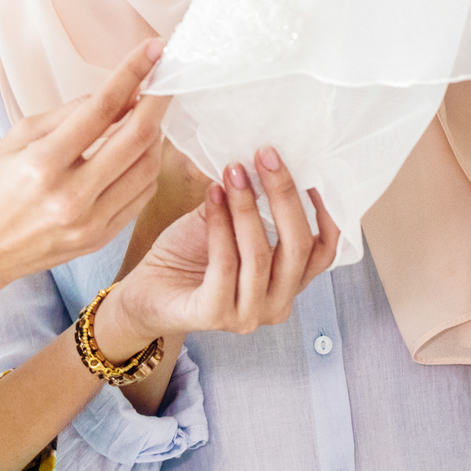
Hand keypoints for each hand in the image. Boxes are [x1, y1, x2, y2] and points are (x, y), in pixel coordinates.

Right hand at [0, 41, 168, 291]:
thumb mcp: (16, 138)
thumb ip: (68, 114)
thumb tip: (115, 93)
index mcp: (43, 164)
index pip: (102, 108)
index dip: (133, 74)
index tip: (154, 49)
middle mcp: (71, 196)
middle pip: (136, 139)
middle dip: (157, 102)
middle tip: (165, 79)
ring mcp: (89, 223)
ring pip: (147, 169)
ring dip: (155, 135)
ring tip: (147, 115)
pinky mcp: (99, 240)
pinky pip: (140, 196)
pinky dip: (147, 167)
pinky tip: (139, 151)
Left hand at [99, 146, 340, 350]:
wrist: (146, 291)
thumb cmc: (188, 255)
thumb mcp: (226, 221)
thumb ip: (249, 200)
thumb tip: (263, 154)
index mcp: (288, 282)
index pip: (324, 251)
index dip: (325, 211)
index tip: (311, 170)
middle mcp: (277, 304)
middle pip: (297, 246)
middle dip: (282, 194)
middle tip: (265, 156)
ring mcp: (248, 315)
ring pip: (260, 253)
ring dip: (246, 205)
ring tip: (232, 171)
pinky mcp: (215, 315)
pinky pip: (225, 264)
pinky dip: (220, 224)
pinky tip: (211, 194)